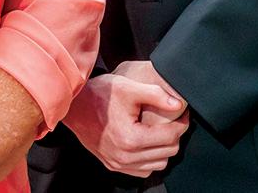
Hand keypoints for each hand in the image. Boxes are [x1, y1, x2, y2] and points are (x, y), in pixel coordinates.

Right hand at [63, 60, 189, 177]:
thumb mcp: (128, 87)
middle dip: (175, 135)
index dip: (182, 123)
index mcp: (131, 138)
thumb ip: (156, 94)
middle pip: (168, 152)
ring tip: (161, 131)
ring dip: (164, 149)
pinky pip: (143, 170)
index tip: (183, 113)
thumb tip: (178, 104)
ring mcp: (118, 163)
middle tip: (174, 120)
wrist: (74, 106)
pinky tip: (147, 143)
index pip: (171, 136)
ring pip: (158, 164)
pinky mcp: (113, 165)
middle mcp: (125, 156)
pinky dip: (150, 159)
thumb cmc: (99, 94)